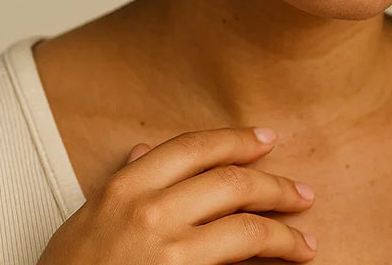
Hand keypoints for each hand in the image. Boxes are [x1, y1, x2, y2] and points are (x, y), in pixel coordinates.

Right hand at [36, 127, 317, 263]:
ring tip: (305, 242)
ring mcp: (170, 253)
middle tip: (302, 195)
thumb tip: (145, 149)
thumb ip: (123, 183)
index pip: (196, 147)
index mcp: (126, 188)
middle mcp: (150, 212)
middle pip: (233, 182)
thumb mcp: (87, 220)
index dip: (237, 140)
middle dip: (276, 187)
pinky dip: (268, 264)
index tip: (267, 140)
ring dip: (285, 234)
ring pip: (248, 228)